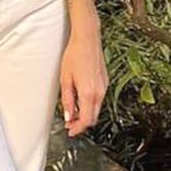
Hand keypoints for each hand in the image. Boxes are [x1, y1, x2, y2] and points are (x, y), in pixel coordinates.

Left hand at [60, 17, 108, 138]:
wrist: (87, 39)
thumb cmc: (74, 55)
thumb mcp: (65, 79)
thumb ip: (68, 100)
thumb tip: (68, 116)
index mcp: (89, 93)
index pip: (86, 120)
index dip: (78, 128)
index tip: (70, 131)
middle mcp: (99, 92)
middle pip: (94, 117)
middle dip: (82, 124)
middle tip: (70, 124)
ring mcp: (104, 86)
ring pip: (97, 109)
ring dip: (86, 114)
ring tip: (73, 112)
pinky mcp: (105, 82)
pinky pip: (99, 99)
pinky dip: (90, 105)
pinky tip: (81, 101)